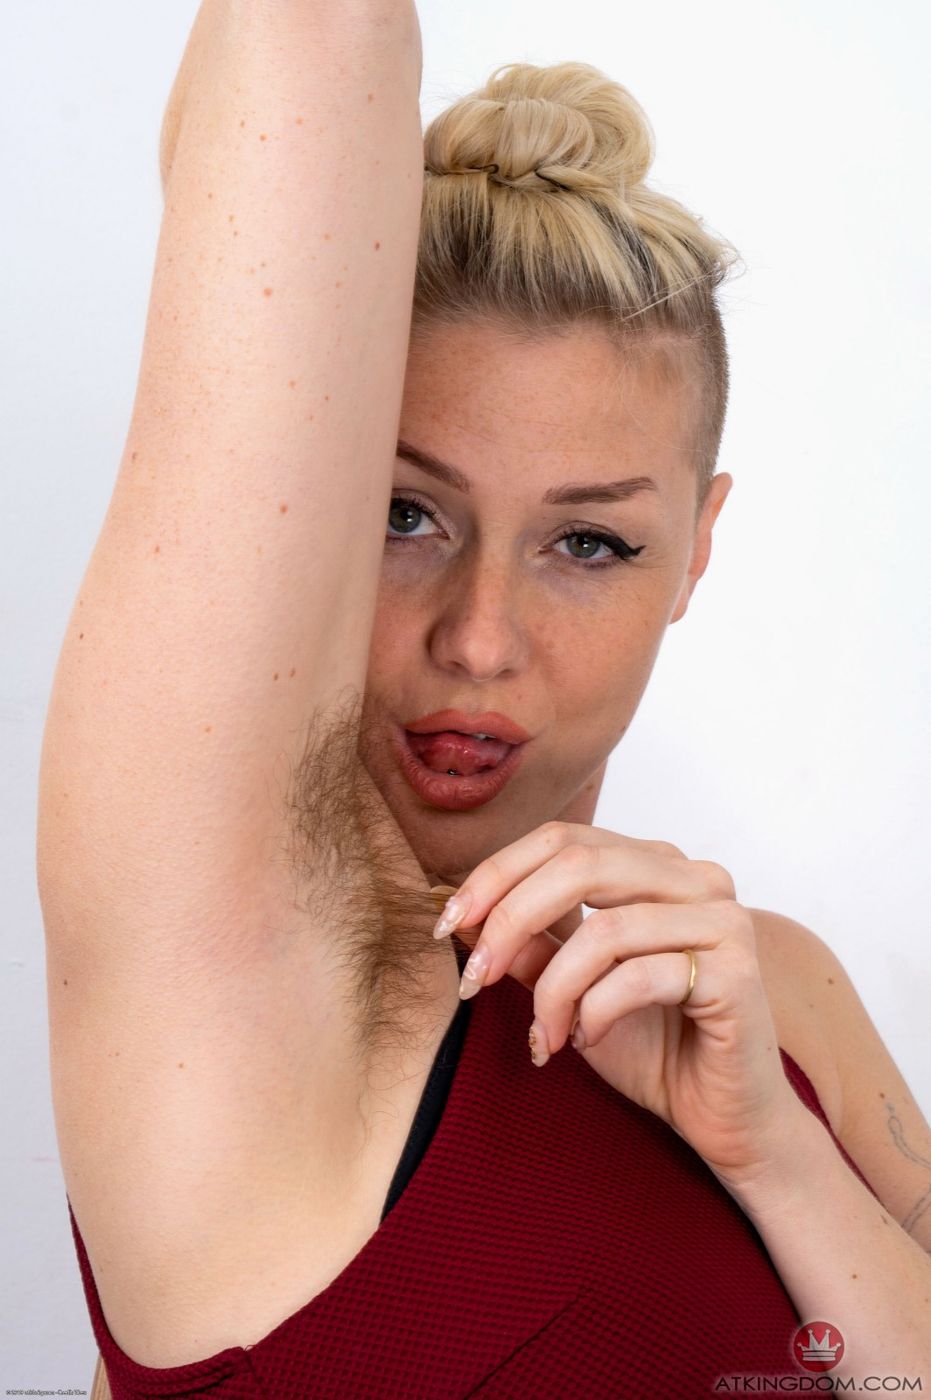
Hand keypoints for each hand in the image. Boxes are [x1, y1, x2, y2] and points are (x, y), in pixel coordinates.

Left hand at [434, 821, 806, 1192]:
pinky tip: (587, 1040)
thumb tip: (463, 913)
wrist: (724, 1119)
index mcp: (655, 865)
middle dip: (511, 920)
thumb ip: (529, 944)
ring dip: (554, 990)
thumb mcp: (569, 988)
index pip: (562, 839)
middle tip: (474, 979)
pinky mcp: (736, 970)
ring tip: (545, 1035)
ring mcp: (722, 919)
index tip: (448, 923)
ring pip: (604, 929)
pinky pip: (639, 976)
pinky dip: (596, 1013)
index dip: (496, 874)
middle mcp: (694, 878)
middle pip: (578, 863)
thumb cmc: (652, 1048)